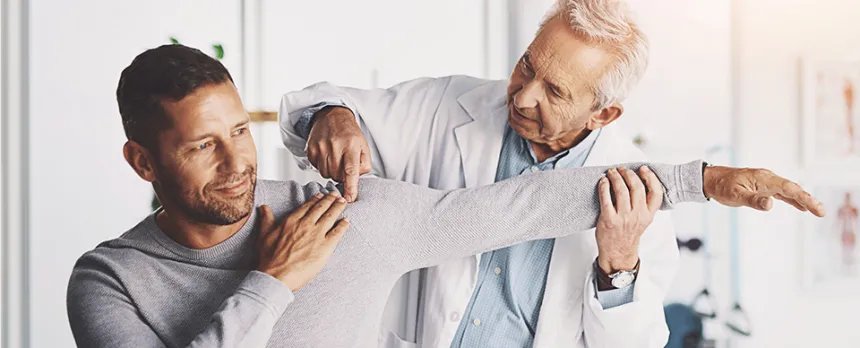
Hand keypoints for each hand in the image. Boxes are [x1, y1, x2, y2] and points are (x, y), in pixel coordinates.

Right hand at [256, 192, 349, 290]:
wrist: (277, 276)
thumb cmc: (269, 259)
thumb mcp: (263, 236)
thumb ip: (266, 220)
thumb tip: (264, 208)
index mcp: (292, 221)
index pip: (307, 206)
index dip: (316, 199)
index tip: (321, 195)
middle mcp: (306, 224)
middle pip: (321, 208)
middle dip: (330, 199)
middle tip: (336, 194)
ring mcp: (317, 234)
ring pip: (331, 216)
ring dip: (338, 207)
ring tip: (344, 202)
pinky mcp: (325, 246)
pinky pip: (338, 232)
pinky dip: (343, 225)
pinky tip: (347, 221)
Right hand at [307, 106, 371, 201]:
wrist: (332, 116)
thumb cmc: (350, 134)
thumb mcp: (363, 146)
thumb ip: (364, 165)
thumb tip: (356, 180)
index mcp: (351, 145)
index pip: (351, 171)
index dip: (350, 187)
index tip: (350, 199)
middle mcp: (334, 146)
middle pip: (337, 175)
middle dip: (342, 176)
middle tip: (344, 165)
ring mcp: (320, 147)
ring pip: (326, 174)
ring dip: (332, 171)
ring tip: (335, 158)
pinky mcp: (310, 149)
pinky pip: (316, 168)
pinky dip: (322, 166)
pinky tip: (326, 155)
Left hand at [595, 166, 663, 273]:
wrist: (618, 252)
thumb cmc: (627, 234)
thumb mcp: (642, 221)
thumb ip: (643, 205)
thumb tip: (636, 181)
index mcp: (648, 215)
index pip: (656, 193)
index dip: (651, 177)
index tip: (643, 169)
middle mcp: (638, 216)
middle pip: (637, 187)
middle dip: (629, 174)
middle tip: (622, 169)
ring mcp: (623, 218)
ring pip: (621, 190)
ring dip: (616, 177)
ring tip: (612, 172)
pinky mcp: (609, 219)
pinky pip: (606, 198)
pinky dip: (604, 186)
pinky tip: (603, 182)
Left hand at [703, 166, 825, 216]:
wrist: (710, 179)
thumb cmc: (721, 186)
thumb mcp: (735, 195)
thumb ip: (753, 200)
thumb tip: (770, 205)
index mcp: (763, 179)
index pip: (788, 189)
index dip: (804, 199)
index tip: (816, 208)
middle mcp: (767, 178)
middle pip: (792, 189)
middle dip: (808, 200)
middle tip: (822, 212)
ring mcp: (766, 182)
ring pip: (789, 191)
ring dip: (803, 200)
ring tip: (818, 211)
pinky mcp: (762, 187)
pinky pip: (781, 193)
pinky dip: (792, 200)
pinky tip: (801, 207)